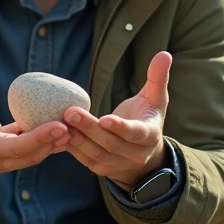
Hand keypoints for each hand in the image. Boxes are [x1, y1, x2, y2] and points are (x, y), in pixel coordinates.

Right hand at [0, 90, 68, 204]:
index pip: (16, 148)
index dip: (39, 138)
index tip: (59, 126)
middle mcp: (2, 159)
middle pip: (33, 153)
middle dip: (56, 140)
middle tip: (76, 122)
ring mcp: (11, 161)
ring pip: (39, 154)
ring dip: (58, 142)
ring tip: (78, 124)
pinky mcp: (18, 156)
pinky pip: (38, 150)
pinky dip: (54, 141)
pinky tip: (71, 128)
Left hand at [63, 51, 171, 189]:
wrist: (143, 152)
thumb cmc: (146, 116)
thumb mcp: (155, 98)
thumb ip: (158, 77)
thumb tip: (164, 54)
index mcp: (150, 135)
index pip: (136, 133)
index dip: (121, 128)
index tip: (105, 119)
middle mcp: (136, 154)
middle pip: (111, 144)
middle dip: (89, 128)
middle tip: (70, 112)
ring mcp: (118, 164)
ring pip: (96, 154)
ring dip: (78, 139)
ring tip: (62, 120)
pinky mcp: (102, 169)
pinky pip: (85, 160)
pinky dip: (72, 148)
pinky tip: (59, 133)